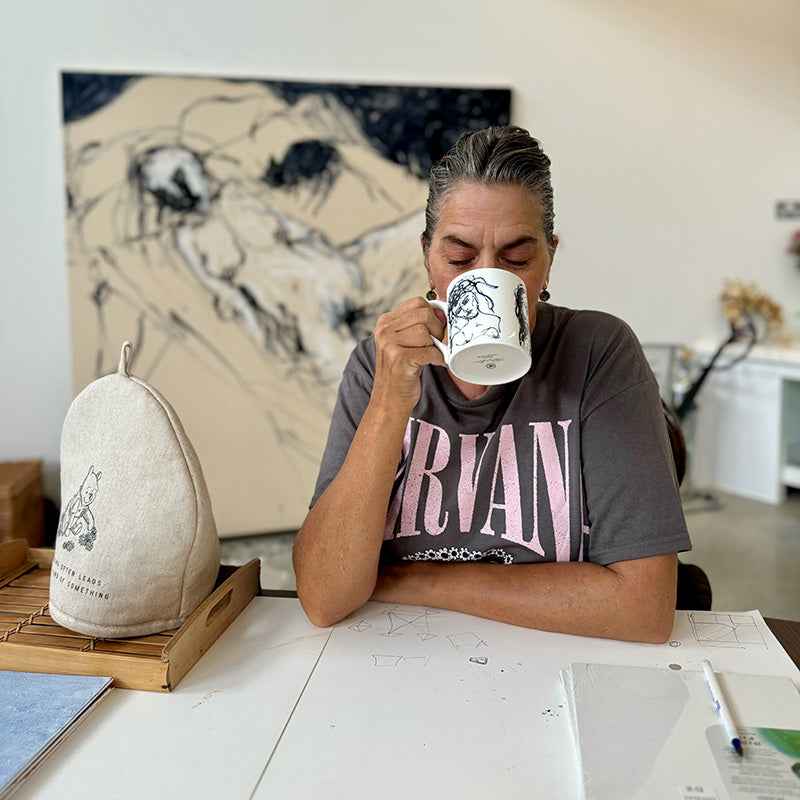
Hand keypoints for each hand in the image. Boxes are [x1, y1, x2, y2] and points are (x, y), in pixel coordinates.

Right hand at [371, 296, 445, 411]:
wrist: (390, 400)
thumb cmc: (402, 370)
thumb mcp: (407, 343)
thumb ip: (420, 324)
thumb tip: (442, 311)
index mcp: (386, 322)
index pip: (418, 302)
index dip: (433, 315)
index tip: (435, 330)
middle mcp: (384, 331)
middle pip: (424, 315)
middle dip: (436, 330)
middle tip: (436, 344)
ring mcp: (389, 345)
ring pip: (426, 332)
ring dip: (435, 346)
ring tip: (432, 356)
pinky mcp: (399, 360)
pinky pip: (429, 351)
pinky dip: (438, 359)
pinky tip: (436, 363)